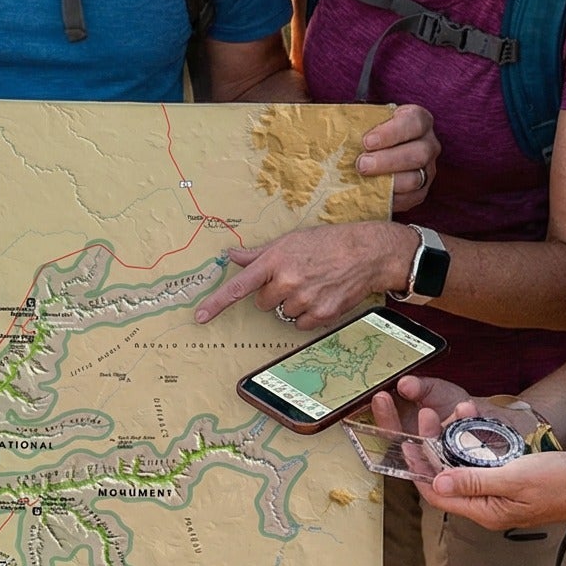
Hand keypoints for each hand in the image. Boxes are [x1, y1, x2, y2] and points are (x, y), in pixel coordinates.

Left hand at [195, 221, 418, 328]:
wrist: (366, 252)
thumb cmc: (326, 242)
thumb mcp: (289, 241)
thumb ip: (258, 254)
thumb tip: (231, 255)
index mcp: (274, 261)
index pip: (238, 286)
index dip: (216, 303)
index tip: (200, 317)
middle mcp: (286, 282)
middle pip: (262, 302)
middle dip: (273, 293)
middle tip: (293, 277)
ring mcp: (304, 300)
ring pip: (282, 313)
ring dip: (292, 303)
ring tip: (312, 284)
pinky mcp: (321, 314)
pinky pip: (301, 324)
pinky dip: (307, 315)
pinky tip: (320, 296)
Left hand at [358, 104, 438, 207]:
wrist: (371, 154)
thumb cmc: (366, 133)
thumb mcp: (363, 120)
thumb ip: (351, 120)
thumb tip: (324, 119)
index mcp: (418, 120)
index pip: (414, 122)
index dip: (392, 132)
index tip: (367, 141)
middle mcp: (428, 144)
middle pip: (419, 153)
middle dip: (388, 160)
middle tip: (361, 165)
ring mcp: (428, 169)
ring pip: (416, 178)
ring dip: (389, 182)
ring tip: (365, 180)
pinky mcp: (420, 191)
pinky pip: (411, 198)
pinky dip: (392, 199)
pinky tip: (373, 195)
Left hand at [373, 378, 565, 530]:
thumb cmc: (563, 482)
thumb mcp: (515, 478)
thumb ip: (475, 481)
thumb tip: (437, 483)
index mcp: (486, 512)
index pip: (438, 496)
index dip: (419, 471)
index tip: (407, 445)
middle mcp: (488, 507)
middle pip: (447, 482)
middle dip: (432, 453)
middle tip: (427, 422)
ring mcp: (498, 497)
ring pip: (462, 472)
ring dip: (450, 446)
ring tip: (444, 419)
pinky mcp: (508, 484)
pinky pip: (480, 467)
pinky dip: (470, 447)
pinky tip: (468, 428)